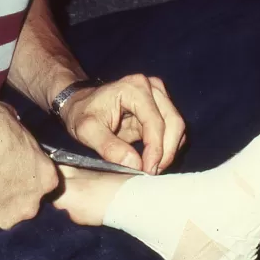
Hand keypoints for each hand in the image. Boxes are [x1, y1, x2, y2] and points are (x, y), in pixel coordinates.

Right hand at [0, 97, 58, 228]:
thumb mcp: (11, 120)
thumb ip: (18, 135)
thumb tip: (13, 130)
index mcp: (46, 175)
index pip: (43, 179)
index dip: (28, 174)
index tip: (14, 168)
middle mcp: (33, 200)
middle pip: (27, 200)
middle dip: (13, 191)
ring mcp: (9, 215)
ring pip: (5, 212)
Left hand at [60, 75, 185, 174]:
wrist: (82, 104)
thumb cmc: (82, 113)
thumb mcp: (87, 131)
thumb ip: (109, 147)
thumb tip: (136, 165)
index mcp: (134, 88)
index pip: (155, 122)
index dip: (155, 149)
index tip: (148, 171)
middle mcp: (153, 87)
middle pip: (173, 123)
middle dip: (166, 152)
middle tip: (152, 172)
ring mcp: (160, 96)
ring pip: (177, 127)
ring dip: (169, 151)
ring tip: (151, 168)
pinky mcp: (162, 107)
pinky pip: (173, 130)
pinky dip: (167, 147)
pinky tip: (153, 159)